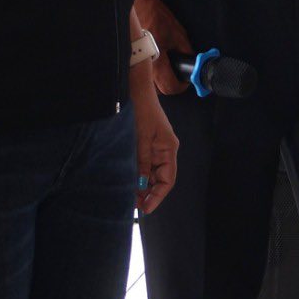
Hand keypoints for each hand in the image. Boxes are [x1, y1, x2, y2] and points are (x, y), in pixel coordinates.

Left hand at [131, 83, 178, 213]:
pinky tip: (130, 182)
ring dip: (143, 185)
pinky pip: (146, 165)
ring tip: (130, 197)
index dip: (158, 196)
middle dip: (149, 193)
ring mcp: (156, 147)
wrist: (137, 90)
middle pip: (161, 178)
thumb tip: (141, 185)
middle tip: (135, 205)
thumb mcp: (141, 138)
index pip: (168, 179)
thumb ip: (142, 162)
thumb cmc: (142, 110)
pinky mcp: (148, 144)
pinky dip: (139, 175)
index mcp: (169, 148)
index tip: (146, 208)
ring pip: (153, 173)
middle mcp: (165, 150)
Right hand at [135, 0, 194, 97]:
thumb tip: (192, 63)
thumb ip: (185, 51)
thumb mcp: (178, 33)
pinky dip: (149, 73)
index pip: (170, 87)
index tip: (186, 80)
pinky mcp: (130, 60)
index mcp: (157, 63)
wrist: (140, 6)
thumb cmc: (157, 17)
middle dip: (171, 84)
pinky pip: (141, 74)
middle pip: (159, 90)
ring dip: (159, 81)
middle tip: (177, 74)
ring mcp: (135, 65)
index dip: (181, 86)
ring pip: (148, 84)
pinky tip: (155, 63)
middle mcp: (144, 67)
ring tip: (166, 68)